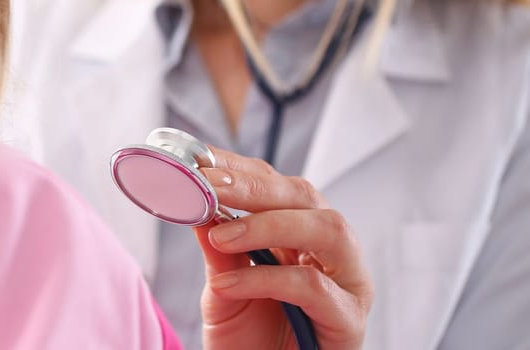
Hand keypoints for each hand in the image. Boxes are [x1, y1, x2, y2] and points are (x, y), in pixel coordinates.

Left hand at [196, 147, 373, 349]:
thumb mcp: (223, 290)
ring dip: (268, 224)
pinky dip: (265, 279)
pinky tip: (228, 283)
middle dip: (254, 186)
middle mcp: (331, 252)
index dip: (241, 168)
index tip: (201, 158)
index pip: (277, 186)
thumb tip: (194, 201)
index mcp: (302, 236)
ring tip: (220, 234)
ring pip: (326, 229)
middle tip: (208, 184)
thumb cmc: (251, 341)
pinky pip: (313, 286)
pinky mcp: (349, 320)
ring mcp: (348, 284)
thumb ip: (218, 249)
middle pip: (305, 197)